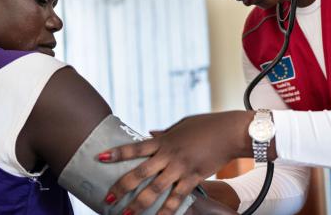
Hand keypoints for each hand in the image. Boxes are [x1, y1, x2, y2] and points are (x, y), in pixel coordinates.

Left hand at [98, 111, 253, 214]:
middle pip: (140, 173)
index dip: (117, 153)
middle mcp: (169, 155)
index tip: (100, 157)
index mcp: (164, 140)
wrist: (230, 132)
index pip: (135, 147)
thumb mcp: (182, 125)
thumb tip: (149, 132)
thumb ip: (164, 133)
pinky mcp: (194, 178)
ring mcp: (181, 168)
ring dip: (139, 204)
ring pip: (156, 189)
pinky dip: (167, 211)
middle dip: (122, 186)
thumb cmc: (206, 125)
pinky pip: (177, 198)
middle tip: (108, 198)